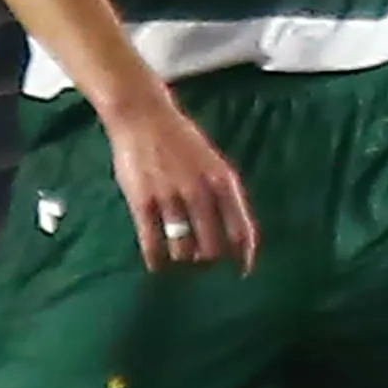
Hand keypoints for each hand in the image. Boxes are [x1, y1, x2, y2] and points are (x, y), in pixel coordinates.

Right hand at [102, 90, 257, 273]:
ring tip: (179, 260)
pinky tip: (157, 264)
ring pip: (184, 249)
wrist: (143, 116)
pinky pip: (153, 244)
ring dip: (183, 261)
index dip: (244, 256)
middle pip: (213, 247)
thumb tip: (235, 233)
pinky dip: (157, 260)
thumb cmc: (181, 140)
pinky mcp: (143, 202)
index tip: (243, 271)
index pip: (242, 230)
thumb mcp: (214, 164)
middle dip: (210, 262)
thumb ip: (224, 194)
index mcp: (224, 182)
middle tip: (203, 264)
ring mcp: (171, 197)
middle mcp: (201, 192)